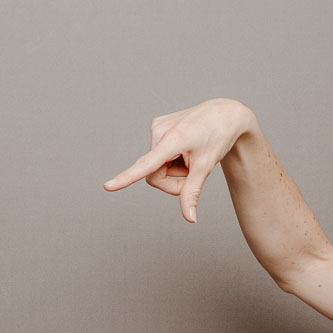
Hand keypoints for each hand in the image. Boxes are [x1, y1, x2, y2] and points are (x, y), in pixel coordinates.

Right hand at [103, 99, 257, 222]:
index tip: (108, 187)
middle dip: (171, 181)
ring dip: (173, 168)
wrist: (225, 113)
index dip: (126, 179)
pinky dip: (172, 158)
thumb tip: (190, 218)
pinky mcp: (158, 125)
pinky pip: (158, 154)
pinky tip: (185, 147)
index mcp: (174, 140)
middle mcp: (160, 131)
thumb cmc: (218, 136)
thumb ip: (192, 193)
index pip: (146, 165)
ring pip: (155, 166)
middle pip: (154, 174)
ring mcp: (157, 127)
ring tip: (190, 156)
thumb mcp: (206, 167)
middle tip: (192, 175)